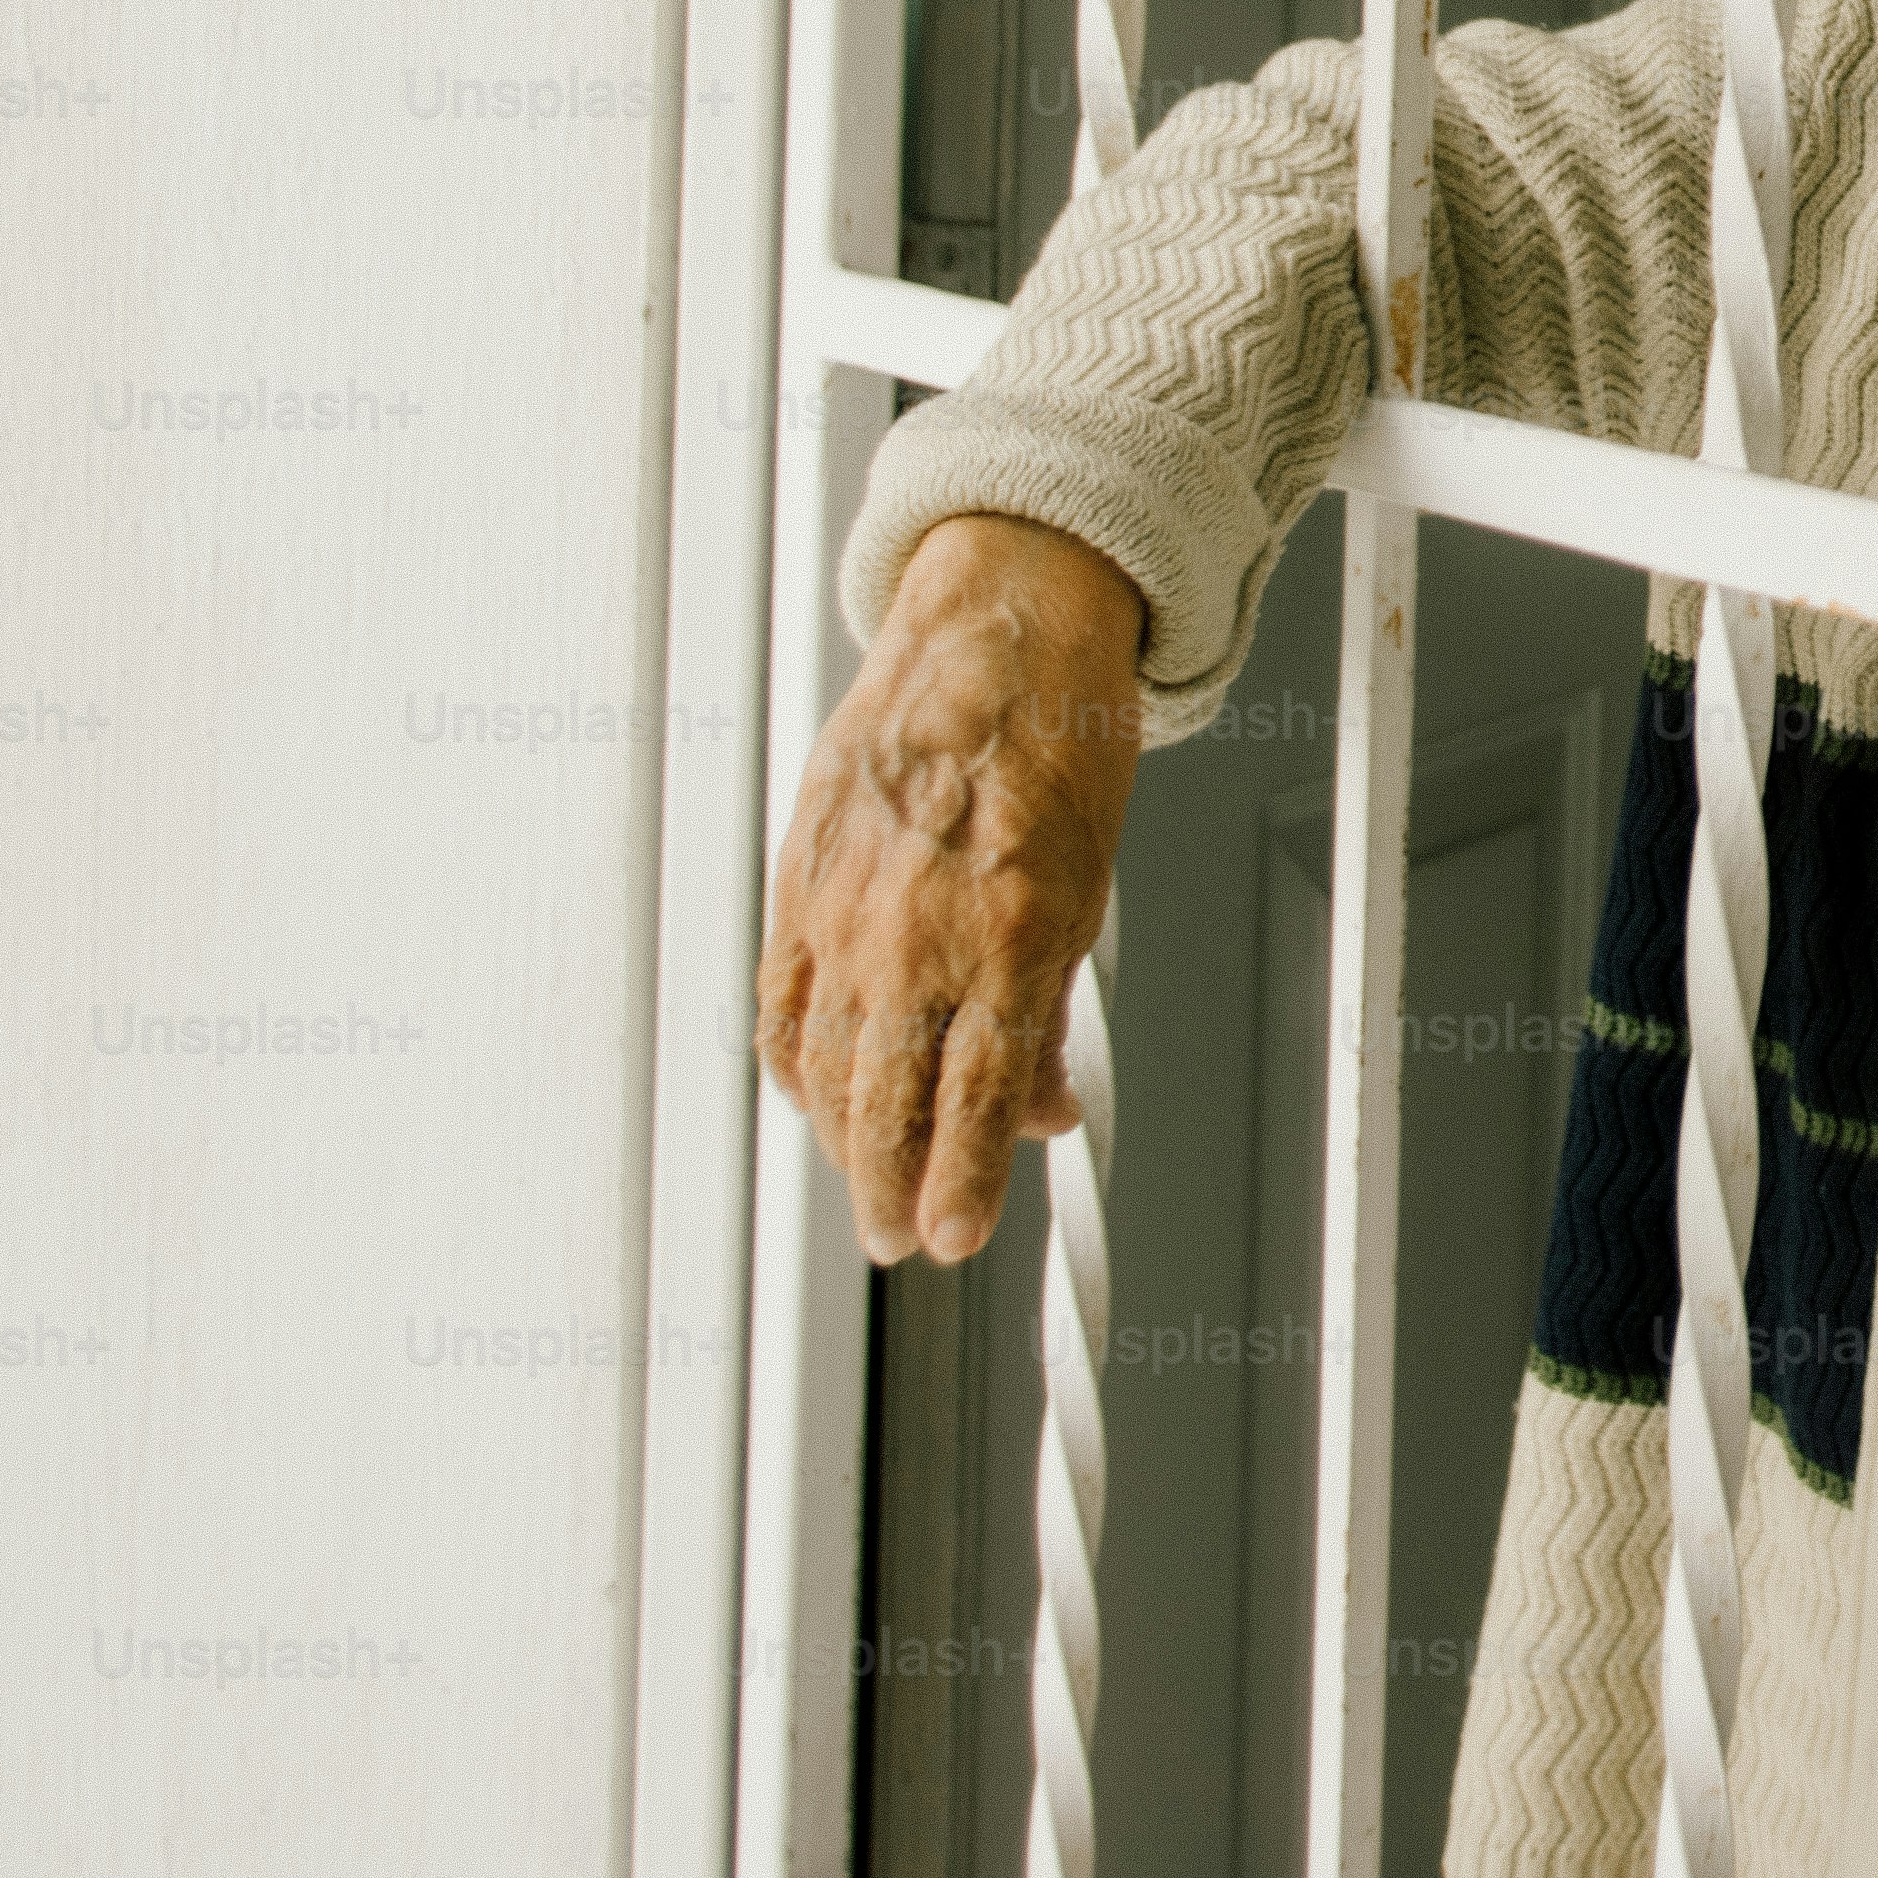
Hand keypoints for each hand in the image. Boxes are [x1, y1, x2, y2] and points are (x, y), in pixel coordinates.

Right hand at [755, 512, 1149, 1264]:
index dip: (961, 1185)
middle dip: (893, 1188)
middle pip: (887, 1102)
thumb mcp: (1091, 889)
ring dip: (845, 1143)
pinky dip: (801, 1068)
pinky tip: (819, 1100)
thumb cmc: (1059, 745)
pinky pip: (786, 1007)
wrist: (993, 637)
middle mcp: (916, 928)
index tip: (954, 1239)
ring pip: (828, 1068)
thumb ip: (1051, 1012)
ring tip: (869, 1188)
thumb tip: (1039, 1110)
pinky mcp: (799, 884)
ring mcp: (846, 909)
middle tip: (902, 1238)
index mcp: (1007, 929)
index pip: (974, 1099)